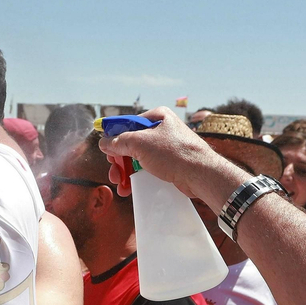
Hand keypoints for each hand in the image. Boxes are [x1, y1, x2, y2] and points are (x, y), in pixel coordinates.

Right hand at [96, 108, 220, 199]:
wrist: (202, 174)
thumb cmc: (176, 154)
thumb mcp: (141, 144)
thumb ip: (119, 141)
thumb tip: (104, 142)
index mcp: (157, 117)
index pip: (128, 123)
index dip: (114, 137)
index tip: (105, 149)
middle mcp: (162, 130)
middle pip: (132, 143)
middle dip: (119, 160)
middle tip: (113, 173)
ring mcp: (167, 147)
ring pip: (138, 158)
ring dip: (126, 172)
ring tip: (120, 185)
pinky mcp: (171, 163)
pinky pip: (149, 168)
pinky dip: (138, 177)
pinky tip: (130, 188)